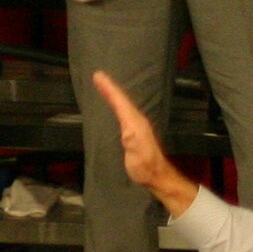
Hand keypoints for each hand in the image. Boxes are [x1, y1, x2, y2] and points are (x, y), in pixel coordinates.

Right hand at [90, 69, 197, 213]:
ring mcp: (136, 126)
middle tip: (98, 76)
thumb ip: (131, 134)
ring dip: (113, 95)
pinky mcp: (134, 133)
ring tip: (103, 86)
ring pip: (122, 105)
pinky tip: (114, 106)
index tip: (98, 75)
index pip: (120, 100)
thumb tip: (124, 119)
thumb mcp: (136, 149)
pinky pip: (122, 113)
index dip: (109, 88)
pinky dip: (116, 105)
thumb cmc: (144, 164)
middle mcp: (136, 120)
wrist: (155, 175)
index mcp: (135, 121)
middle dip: (110, 87)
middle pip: (121, 99)